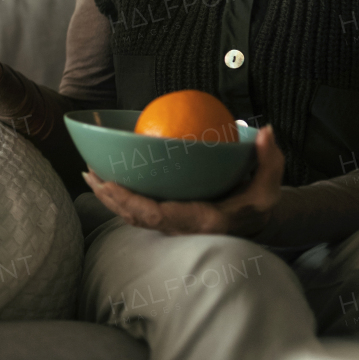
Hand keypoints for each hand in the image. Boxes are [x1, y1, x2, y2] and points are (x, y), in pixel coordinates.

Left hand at [84, 125, 284, 235]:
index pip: (160, 215)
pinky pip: (137, 210)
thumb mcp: (270, 184)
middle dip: (110, 198)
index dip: (132, 203)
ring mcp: (172, 226)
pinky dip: (117, 196)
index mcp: (202, 221)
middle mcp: (182, 228)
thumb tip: (266, 131)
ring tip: (88, 173)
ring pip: (132, 217)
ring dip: (108, 197)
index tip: (113, 183)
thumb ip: (270, 159)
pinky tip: (104, 176)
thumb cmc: (258, 201)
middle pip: (136, 218)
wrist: (254, 222)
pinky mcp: (166, 219)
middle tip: (90, 173)